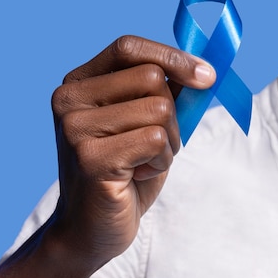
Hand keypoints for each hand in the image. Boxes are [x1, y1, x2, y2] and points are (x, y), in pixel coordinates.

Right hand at [49, 35, 214, 268]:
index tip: (208, 76)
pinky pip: (155, 140)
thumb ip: (167, 93)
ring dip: (168, 142)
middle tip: (155, 145)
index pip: (129, 47)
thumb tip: (206, 69)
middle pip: (152, 78)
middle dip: (172, 115)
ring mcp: (75, 127)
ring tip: (143, 162)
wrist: (91, 229)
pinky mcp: (90, 156)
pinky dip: (161, 160)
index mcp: (80, 83)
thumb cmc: (125, 173)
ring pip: (160, 110)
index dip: (172, 56)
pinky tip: (138, 176)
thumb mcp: (147, 123)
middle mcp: (69, 98)